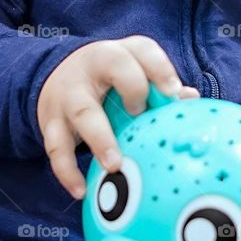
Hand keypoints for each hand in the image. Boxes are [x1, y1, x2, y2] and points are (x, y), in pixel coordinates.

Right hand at [36, 36, 198, 198]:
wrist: (54, 77)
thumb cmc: (107, 81)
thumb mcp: (130, 74)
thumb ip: (158, 87)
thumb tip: (189, 99)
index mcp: (118, 54)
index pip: (141, 50)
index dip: (159, 69)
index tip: (173, 93)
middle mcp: (92, 68)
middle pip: (112, 65)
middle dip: (132, 88)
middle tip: (141, 115)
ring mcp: (68, 95)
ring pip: (82, 112)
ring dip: (100, 139)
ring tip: (114, 165)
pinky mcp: (51, 122)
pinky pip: (56, 148)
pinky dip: (67, 172)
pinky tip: (81, 191)